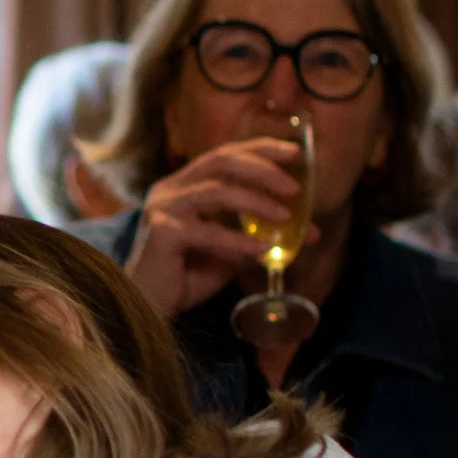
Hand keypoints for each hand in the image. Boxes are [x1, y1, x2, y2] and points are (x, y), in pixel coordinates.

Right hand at [122, 140, 315, 318]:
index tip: (293, 152)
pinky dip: (239, 240)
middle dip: (262, 168)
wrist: (148, 308)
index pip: (225, 155)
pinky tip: (262, 250)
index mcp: (184, 186)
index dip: (259, 149)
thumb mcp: (231, 252)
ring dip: (256, 200)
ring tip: (285, 217)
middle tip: (294, 187)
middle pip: (221, 161)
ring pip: (216, 190)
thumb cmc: (185, 278)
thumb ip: (261, 237)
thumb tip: (309, 233)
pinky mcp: (162, 233)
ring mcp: (163, 209)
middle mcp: (170, 189)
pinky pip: (208, 231)